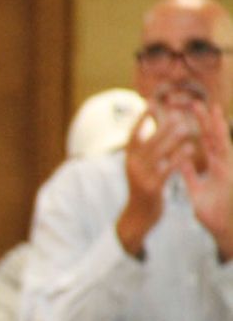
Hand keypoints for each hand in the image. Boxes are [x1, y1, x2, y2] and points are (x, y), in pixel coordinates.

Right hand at [117, 108, 196, 254]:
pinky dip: (179, 158)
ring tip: (186, 127)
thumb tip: (147, 130)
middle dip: (162, 126)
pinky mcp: (152, 188)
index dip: (141, 118)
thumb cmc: (143, 189)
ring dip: (172, 139)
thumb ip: (143, 152)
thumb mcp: (138, 169)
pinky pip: (167, 170)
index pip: (133, 134)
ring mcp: (141, 177)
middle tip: (177, 113)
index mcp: (129, 159)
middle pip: (148, 142)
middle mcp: (132, 166)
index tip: (150, 103)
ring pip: (158, 154)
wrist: (138, 216)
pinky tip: (191, 149)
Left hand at [176, 100, 232, 258]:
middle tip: (199, 101)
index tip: (195, 107)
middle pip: (216, 138)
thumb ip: (189, 175)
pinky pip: (224, 160)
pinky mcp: (229, 178)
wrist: (225, 232)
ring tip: (212, 111)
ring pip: (223, 145)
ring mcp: (229, 171)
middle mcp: (225, 165)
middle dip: (208, 120)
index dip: (203, 124)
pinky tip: (216, 134)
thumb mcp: (197, 190)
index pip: (209, 140)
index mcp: (217, 166)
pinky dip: (221, 147)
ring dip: (217, 128)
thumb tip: (180, 161)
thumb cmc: (213, 213)